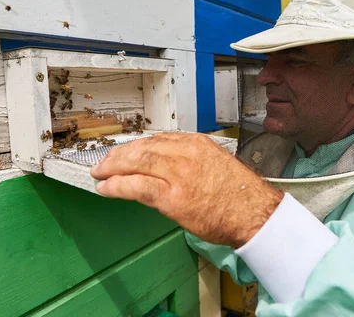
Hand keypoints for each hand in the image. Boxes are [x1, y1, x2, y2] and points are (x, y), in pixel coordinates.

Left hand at [90, 133, 283, 247]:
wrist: (254, 213)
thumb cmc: (239, 195)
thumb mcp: (215, 164)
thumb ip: (191, 161)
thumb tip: (166, 167)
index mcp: (196, 143)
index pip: (157, 139)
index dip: (136, 146)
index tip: (125, 151)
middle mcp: (185, 153)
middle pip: (142, 147)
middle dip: (118, 154)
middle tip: (104, 161)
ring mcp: (178, 174)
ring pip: (136, 162)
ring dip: (112, 167)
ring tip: (99, 173)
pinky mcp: (172, 197)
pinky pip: (136, 187)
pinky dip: (117, 186)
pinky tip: (105, 188)